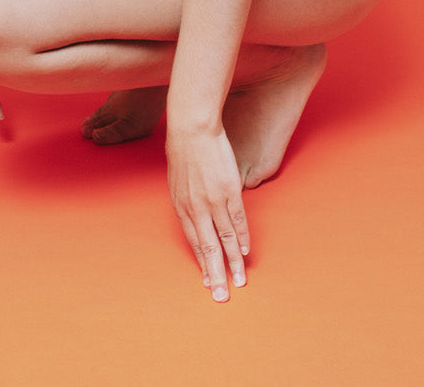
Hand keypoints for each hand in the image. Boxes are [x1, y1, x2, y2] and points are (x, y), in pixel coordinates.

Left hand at [166, 126, 249, 301]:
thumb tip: (195, 214)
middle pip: (208, 248)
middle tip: (221, 295)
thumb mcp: (177, 180)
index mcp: (181, 207)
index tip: (207, 280)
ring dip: (233, 262)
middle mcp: (196, 208)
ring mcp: (213, 201)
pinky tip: (246, 252)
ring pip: (226, 239)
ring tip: (239, 280)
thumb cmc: (182, 150)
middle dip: (215, 274)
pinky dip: (243, 238)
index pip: (193, 242)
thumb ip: (187, 201)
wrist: (192, 128)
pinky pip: (238, 220)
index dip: (201, 263)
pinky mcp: (229, 191)